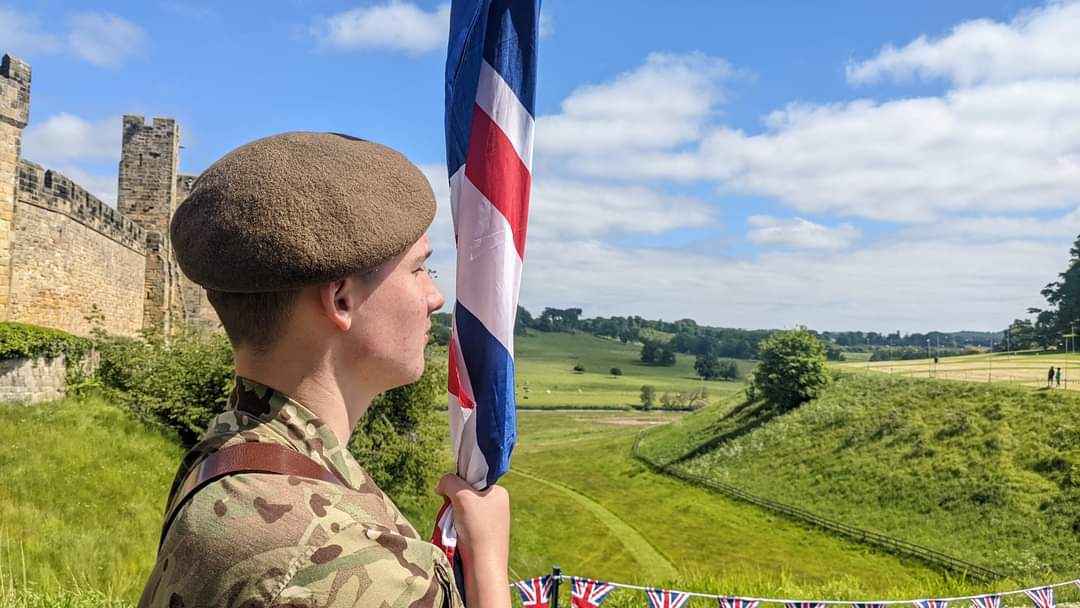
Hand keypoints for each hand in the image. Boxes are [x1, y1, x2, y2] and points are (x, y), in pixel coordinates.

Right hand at [436, 474, 509, 607]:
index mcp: (498, 492)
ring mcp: (491, 522)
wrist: (483, 566)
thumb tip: (441, 486)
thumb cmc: (477, 529)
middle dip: (454, 504)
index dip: (458, 485)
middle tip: (453, 514)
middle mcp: (497, 505)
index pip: (472, 478)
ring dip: (453, 518)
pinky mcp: (483, 537)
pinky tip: (457, 537)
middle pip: (466, 495)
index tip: (453, 496)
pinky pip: (464, 526)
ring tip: (455, 528)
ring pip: (462, 512)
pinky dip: (456, 530)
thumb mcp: (462, 496)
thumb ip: (449, 482)